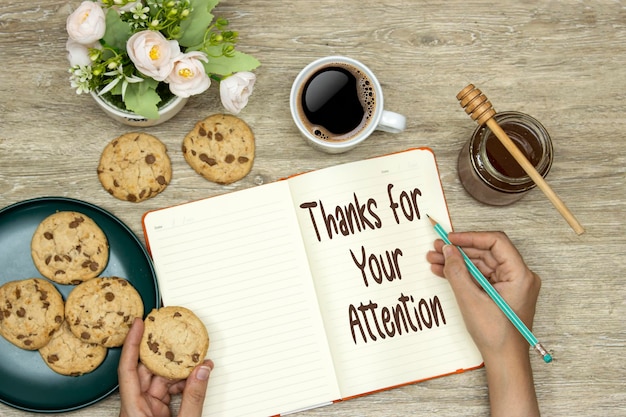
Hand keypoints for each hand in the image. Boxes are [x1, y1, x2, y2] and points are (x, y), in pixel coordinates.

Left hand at [118, 318, 213, 416]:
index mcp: (133, 410)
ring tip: (195, 362)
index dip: (132, 343)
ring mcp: (145, 409)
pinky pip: (166, 390)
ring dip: (178, 370)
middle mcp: (136, 407)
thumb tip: (201, 372)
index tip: (139, 324)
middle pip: (147, 371)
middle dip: (166, 354)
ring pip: (160, 379)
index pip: (128, 369)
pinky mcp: (154, 413)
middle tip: (178, 338)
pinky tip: (193, 378)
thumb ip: (193, 398)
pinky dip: (181, 383)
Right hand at [427, 231, 540, 416]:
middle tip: (437, 247)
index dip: (470, 237)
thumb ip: (457, 271)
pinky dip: (463, 274)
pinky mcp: (502, 293)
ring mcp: (511, 285)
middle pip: (486, 252)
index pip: (496, 242)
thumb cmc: (496, 335)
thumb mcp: (470, 299)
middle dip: (459, 250)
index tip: (450, 239)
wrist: (504, 360)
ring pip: (481, 264)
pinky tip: (443, 271)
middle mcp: (519, 276)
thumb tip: (447, 250)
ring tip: (434, 259)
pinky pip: (481, 276)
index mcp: (520, 275)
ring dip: (458, 262)